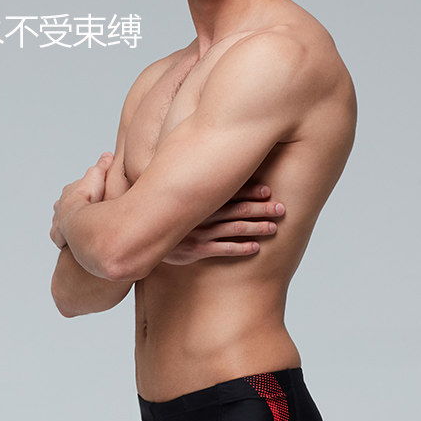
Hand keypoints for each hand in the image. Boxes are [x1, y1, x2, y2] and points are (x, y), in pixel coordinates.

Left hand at [50, 152, 113, 249]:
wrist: (76, 218)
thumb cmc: (87, 197)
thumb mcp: (97, 176)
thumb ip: (102, 166)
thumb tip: (107, 154)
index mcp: (69, 191)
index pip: (76, 190)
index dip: (85, 192)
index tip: (93, 196)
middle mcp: (60, 205)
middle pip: (67, 205)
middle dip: (75, 209)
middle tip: (87, 215)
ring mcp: (58, 220)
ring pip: (62, 221)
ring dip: (69, 225)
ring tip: (80, 231)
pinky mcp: (57, 235)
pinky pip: (59, 238)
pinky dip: (64, 239)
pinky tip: (72, 242)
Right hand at [161, 182, 285, 264]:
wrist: (138, 236)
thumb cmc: (158, 215)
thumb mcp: (169, 194)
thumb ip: (188, 186)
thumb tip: (202, 170)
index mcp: (199, 200)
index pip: (230, 192)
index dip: (251, 190)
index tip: (268, 189)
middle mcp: (202, 214)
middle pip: (239, 209)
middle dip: (262, 208)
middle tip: (282, 207)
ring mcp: (200, 233)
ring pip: (235, 228)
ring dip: (257, 227)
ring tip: (274, 227)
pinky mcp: (196, 250)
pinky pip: (223, 249)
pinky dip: (240, 248)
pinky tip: (255, 247)